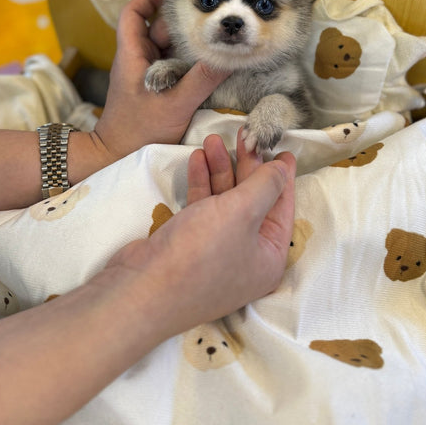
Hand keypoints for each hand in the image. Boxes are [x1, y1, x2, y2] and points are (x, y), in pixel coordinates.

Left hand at [91, 0, 228, 162]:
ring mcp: (145, 76)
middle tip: (211, 14)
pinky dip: (188, 61)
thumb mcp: (175, 105)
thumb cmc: (137, 131)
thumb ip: (201, 80)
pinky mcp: (154, 90)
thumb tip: (228, 56)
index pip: (133, 13)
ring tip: (216, 34)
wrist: (115, 157)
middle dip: (182, 20)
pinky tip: (209, 62)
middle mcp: (137, 60)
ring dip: (188, 42)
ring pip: (167, 48)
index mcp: (132, 55)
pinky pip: (172, 66)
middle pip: (157, 28)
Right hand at [100, 131, 295, 338]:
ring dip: (220, 170)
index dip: (282, 176)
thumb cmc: (201, 252)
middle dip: (246, 167)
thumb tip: (283, 168)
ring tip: (212, 139)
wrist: (142, 287)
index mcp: (270, 257)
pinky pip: (204, 209)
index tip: (282, 149)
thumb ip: (265, 185)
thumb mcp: (243, 212)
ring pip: (226, 202)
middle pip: (254, 202)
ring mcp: (216, 252)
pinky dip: (202, 184)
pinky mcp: (189, 246)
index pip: (282, 208)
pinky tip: (196, 159)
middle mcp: (247, 257)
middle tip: (243, 136)